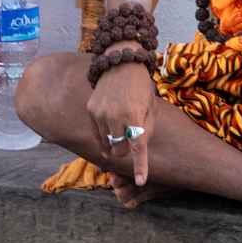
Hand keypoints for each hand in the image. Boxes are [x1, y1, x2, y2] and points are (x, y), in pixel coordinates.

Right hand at [86, 50, 155, 186]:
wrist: (121, 61)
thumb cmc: (141, 85)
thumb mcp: (150, 105)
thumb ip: (145, 129)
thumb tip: (137, 151)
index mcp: (135, 113)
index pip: (138, 147)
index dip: (140, 166)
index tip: (140, 181)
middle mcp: (115, 115)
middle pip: (120, 150)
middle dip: (127, 151)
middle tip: (131, 141)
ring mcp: (100, 113)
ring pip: (106, 144)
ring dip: (115, 144)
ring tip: (121, 132)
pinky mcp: (91, 110)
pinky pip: (97, 134)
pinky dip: (104, 137)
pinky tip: (110, 129)